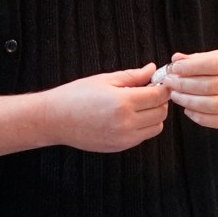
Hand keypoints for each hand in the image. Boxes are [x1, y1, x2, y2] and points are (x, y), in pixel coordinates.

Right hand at [0, 63, 167, 157]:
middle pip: (161, 112)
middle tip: (148, 92)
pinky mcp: (120, 147)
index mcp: (123, 102)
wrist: (55, 120)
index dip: (162, 87)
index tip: (158, 82)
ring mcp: (124, 137)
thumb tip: (152, 69)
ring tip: (138, 105)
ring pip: (156, 127)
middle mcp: (126, 122)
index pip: (159, 95)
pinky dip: (143, 126)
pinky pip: (143, 136)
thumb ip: (132, 76)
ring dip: (153, 115)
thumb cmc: (75, 96)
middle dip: (159, 100)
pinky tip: (129, 117)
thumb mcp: (104, 80)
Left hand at [161, 50, 217, 128]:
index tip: (174, 68)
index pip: (213, 64)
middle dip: (184, 85)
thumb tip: (176, 59)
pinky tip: (188, 110)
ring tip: (175, 95)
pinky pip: (217, 121)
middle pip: (210, 86)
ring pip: (212, 105)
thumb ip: (199, 59)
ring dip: (189, 101)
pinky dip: (198, 117)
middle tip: (169, 83)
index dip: (190, 67)